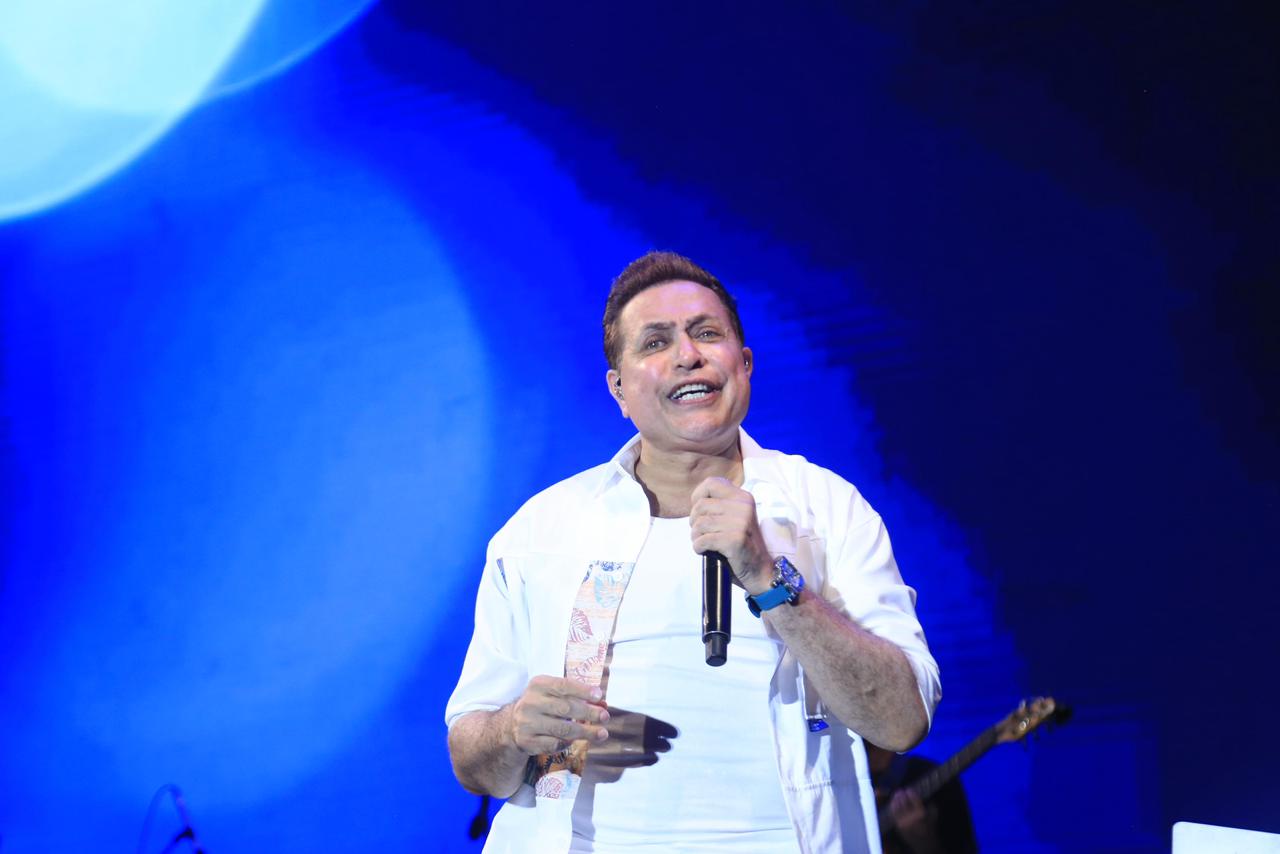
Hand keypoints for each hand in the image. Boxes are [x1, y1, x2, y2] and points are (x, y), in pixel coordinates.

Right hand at [506, 675, 609, 754]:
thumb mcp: (553, 693)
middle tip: (605, 716)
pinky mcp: (527, 741)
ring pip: (562, 729)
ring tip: (602, 733)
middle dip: (588, 713)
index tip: (599, 695)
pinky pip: (553, 744)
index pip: (563, 686)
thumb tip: (601, 703)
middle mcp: (530, 703)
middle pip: (565, 708)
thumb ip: (575, 695)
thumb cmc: (542, 704)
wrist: (512, 724)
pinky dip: (567, 743)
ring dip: (585, 732)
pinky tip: (576, 741)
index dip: (582, 690)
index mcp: (538, 685)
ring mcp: (527, 723)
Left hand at [689, 477, 772, 592]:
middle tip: (702, 534)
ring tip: (704, 544)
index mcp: (743, 497)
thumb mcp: (736, 518)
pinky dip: (698, 547)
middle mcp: (743, 506)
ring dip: (696, 536)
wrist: (761, 571)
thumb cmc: (743, 545)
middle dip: (694, 522)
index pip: (711, 483)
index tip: (700, 512)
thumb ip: (721, 506)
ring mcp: (740, 523)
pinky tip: (705, 551)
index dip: (697, 496)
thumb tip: (695, 502)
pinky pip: (703, 540)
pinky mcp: (735, 540)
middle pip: (700, 506)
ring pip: (699, 523)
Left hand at [890, 788, 938, 850]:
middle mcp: (911, 817)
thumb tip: (922, 795)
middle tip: (901, 790)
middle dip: (901, 795)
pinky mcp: (898, 825)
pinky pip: (893, 814)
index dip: (911, 793)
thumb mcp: (933, 817)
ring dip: (895, 799)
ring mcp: (904, 821)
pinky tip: (892, 803)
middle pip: (904, 802)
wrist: (924, 844)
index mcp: (921, 814)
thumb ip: (930, 806)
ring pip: (897, 807)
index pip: (914, 800)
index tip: (909, 789)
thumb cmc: (930, 829)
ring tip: (896, 794)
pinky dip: (892, 807)